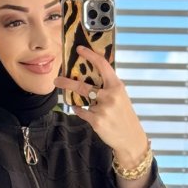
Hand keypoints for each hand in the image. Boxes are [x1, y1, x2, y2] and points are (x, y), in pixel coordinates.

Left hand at [55, 45, 148, 164]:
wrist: (131, 137)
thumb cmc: (124, 115)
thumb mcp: (121, 96)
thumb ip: (108, 87)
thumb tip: (90, 77)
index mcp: (117, 86)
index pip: (102, 65)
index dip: (90, 55)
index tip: (79, 49)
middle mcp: (110, 96)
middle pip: (83, 86)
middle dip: (67, 82)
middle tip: (57, 79)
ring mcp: (103, 109)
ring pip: (83, 100)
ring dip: (73, 96)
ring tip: (66, 93)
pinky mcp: (97, 122)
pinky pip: (82, 112)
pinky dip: (78, 110)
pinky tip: (77, 108)